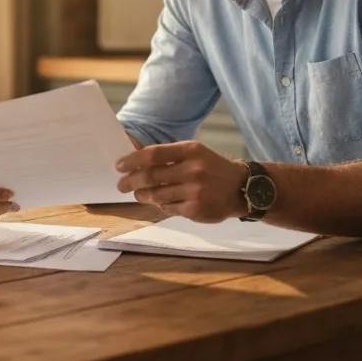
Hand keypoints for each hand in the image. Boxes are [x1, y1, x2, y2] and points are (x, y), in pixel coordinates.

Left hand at [115, 141, 246, 222]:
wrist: (242, 188)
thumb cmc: (212, 168)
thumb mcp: (195, 152)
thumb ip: (169, 155)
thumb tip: (135, 157)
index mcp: (190, 150)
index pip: (153, 154)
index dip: (132, 160)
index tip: (119, 166)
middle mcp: (192, 170)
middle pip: (151, 176)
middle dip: (130, 181)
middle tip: (121, 185)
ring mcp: (194, 191)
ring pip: (156, 194)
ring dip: (142, 195)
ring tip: (138, 194)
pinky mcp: (195, 209)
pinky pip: (168, 207)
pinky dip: (159, 205)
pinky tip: (158, 201)